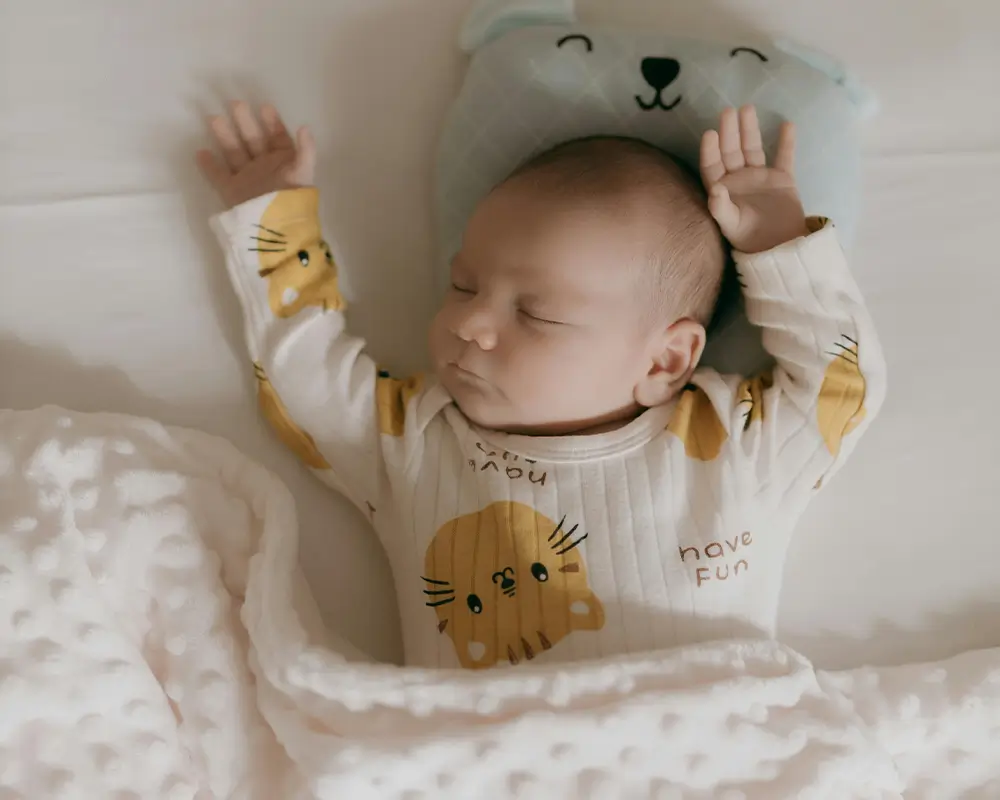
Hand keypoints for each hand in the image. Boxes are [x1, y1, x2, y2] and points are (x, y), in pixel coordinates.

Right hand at [196, 102, 316, 208]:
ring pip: (233, 152)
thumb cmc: (292, 198)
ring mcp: (248, 179)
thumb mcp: (303, 172)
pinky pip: (218, 176)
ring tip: (213, 117)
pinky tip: (200, 151)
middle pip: (253, 140)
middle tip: (235, 103)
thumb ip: (305, 150)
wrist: (277, 228)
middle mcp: (265, 168)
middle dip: (245, 122)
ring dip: (224, 135)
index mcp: (284, 162)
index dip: (272, 123)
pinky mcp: (232, 192)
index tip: (264, 107)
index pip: (278, 138)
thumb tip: (305, 126)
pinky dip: (209, 165)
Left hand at [700, 106, 808, 253]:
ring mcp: (760, 177)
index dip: (710, 150)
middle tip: (728, 111)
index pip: (712, 165)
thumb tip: (715, 188)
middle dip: (729, 131)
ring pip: (753, 149)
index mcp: (723, 190)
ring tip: (748, 108)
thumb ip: (721, 207)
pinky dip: (786, 142)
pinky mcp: (782, 179)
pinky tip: (787, 125)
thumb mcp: (731, 225)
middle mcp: (739, 180)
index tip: (710, 133)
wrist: (780, 249)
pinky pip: (784, 157)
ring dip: (750, 130)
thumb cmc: (749, 240)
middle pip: (731, 151)